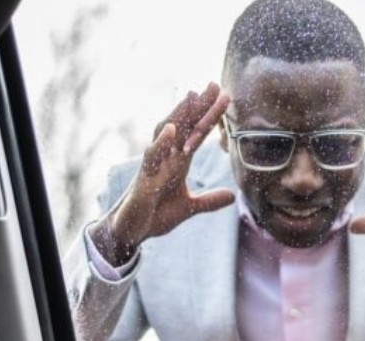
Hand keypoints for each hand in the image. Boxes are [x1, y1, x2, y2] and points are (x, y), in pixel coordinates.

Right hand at [90, 82, 234, 265]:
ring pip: (167, 134)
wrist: (132, 231)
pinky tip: (172, 128)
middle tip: (214, 84)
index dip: (211, 116)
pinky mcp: (144, 178)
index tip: (225, 97)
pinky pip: (152, 156)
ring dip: (179, 115)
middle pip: (185, 126)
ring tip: (192, 95)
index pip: (198, 134)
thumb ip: (209, 201)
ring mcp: (155, 165)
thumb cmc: (155, 215)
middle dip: (199, 106)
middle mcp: (167, 158)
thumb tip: (232, 196)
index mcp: (178, 162)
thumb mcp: (189, 208)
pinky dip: (162, 142)